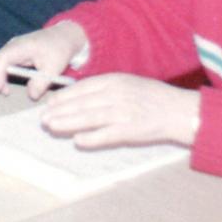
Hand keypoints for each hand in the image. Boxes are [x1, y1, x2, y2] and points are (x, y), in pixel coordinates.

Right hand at [0, 20, 87, 102]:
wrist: (63, 37)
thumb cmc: (59, 49)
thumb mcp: (54, 66)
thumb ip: (42, 82)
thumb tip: (31, 96)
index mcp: (21, 46)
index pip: (2, 58)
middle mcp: (12, 47)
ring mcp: (11, 51)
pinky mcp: (14, 57)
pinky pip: (1, 68)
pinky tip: (2, 92)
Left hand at [40, 75, 199, 149]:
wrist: (179, 110)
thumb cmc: (153, 98)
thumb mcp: (128, 84)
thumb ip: (105, 89)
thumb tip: (80, 97)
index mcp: (115, 81)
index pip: (83, 87)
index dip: (64, 96)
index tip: (49, 103)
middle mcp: (117, 95)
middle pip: (82, 102)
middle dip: (60, 110)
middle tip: (42, 118)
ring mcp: (124, 112)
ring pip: (89, 117)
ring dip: (68, 122)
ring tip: (51, 126)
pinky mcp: (132, 130)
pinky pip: (107, 135)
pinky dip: (92, 138)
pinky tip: (78, 140)